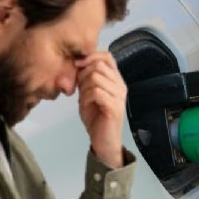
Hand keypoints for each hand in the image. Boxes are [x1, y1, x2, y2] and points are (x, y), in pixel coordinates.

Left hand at [75, 51, 126, 167]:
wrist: (104, 142)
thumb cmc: (96, 118)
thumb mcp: (88, 94)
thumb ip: (86, 80)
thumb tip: (77, 63)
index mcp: (116, 80)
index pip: (107, 57)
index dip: (91, 56)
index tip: (78, 66)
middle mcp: (121, 85)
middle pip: (98, 65)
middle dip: (83, 75)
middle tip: (79, 89)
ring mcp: (119, 96)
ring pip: (95, 78)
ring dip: (83, 88)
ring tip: (83, 99)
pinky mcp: (114, 107)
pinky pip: (96, 92)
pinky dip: (86, 98)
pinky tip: (85, 106)